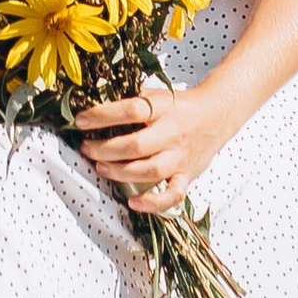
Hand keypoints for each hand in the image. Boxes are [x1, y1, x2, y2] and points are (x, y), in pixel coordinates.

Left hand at [73, 74, 230, 214]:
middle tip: (86, 148)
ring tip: (100, 167)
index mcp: (163, 108)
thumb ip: (130, 98)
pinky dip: (153, 202)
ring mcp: (180, 157)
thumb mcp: (156, 94)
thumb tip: (95, 95)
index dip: (102, 116)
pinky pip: (173, 194)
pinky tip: (133, 201)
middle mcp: (172, 133)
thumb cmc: (179, 106)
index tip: (81, 121)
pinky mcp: (187, 176)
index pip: (130, 110)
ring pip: (150, 170)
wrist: (216, 115)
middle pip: (136, 145)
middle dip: (105, 149)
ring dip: (120, 172)